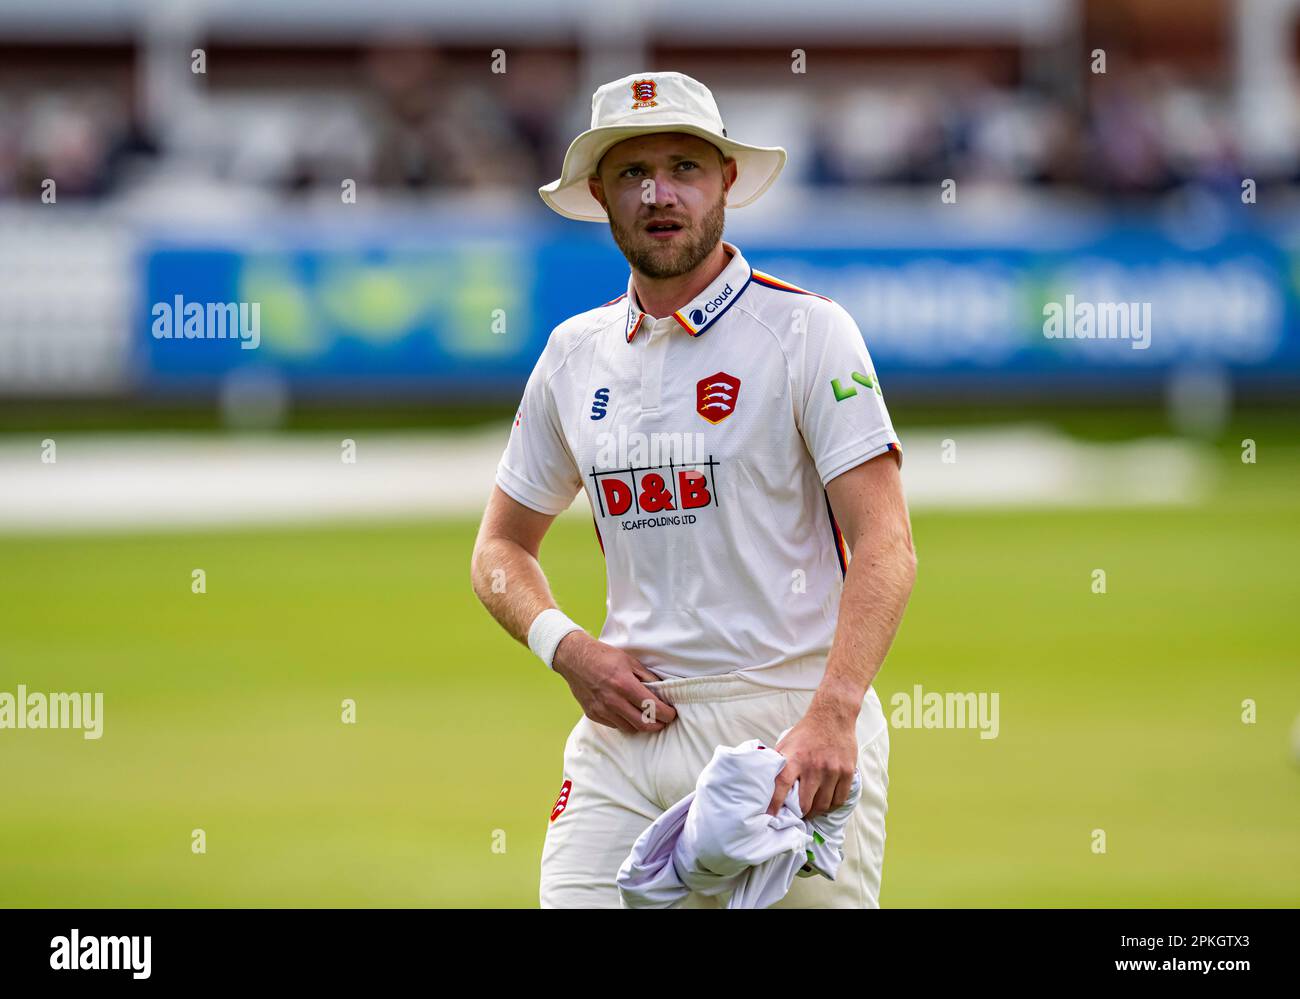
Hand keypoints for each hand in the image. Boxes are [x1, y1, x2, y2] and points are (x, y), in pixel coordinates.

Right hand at [552, 632, 677, 733]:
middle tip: (663, 720)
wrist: (574, 658)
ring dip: (641, 725)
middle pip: (643, 724)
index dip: (666, 714)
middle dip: (657, 725)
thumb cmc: (604, 656)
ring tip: (647, 717)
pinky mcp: (593, 714)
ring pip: (629, 728)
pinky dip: (625, 722)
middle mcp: (613, 700)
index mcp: (625, 684)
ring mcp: (602, 710)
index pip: (652, 707)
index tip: (671, 713)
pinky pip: (615, 725)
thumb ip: (647, 677)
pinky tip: (628, 713)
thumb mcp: (630, 661)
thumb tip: (663, 691)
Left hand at [766, 702, 857, 818]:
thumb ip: (778, 763)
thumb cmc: (806, 732)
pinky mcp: (846, 772)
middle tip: (798, 816)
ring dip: (816, 811)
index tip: (770, 816)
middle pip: (806, 803)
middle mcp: (813, 766)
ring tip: (812, 810)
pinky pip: (839, 798)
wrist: (832, 716)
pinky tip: (827, 802)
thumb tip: (765, 782)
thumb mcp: (786, 743)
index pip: (782, 784)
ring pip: (824, 805)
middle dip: (800, 813)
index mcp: (794, 758)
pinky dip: (832, 804)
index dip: (775, 803)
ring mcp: (832, 770)